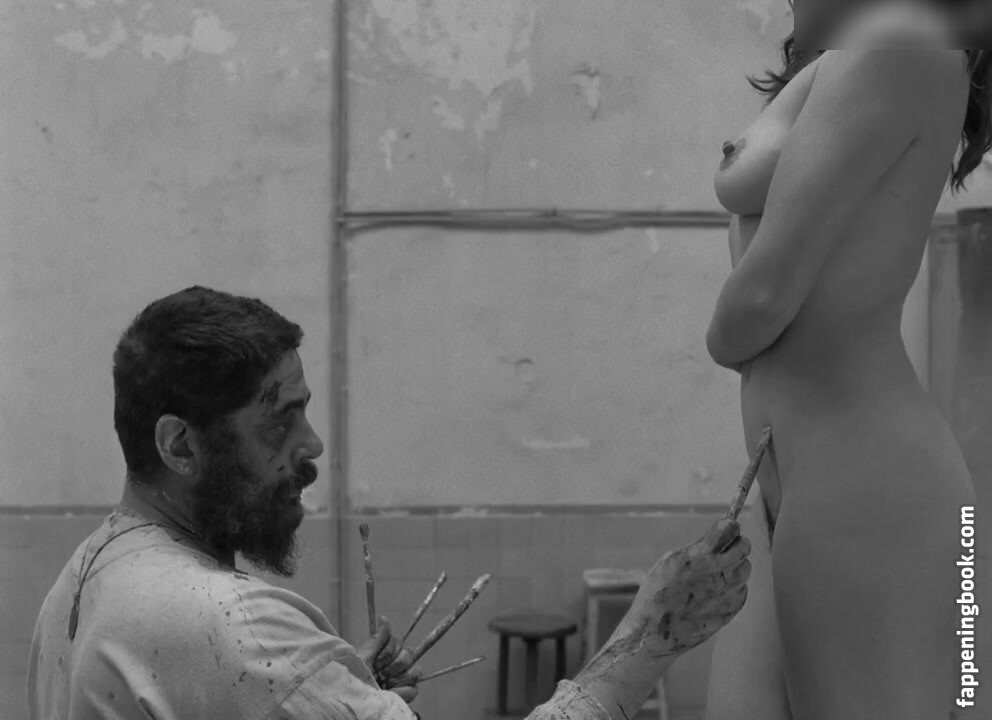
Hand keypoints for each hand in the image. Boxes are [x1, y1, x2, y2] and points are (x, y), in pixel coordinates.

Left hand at [354, 618, 423, 704]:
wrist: (352, 700)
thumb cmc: (353, 678)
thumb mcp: (362, 657)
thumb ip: (377, 640)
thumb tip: (384, 618)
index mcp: (384, 654)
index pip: (399, 642)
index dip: (389, 652)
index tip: (376, 662)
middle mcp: (394, 665)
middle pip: (410, 654)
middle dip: (394, 665)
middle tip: (380, 674)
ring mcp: (401, 681)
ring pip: (416, 671)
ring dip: (398, 678)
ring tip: (384, 685)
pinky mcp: (404, 695)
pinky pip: (413, 689)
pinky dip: (401, 691)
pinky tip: (389, 693)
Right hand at [619, 517, 750, 655]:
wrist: (654, 632)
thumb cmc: (657, 592)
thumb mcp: (671, 560)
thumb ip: (699, 548)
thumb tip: (722, 535)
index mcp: (698, 557)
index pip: (730, 529)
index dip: (730, 526)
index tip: (727, 527)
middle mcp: (716, 575)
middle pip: (744, 547)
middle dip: (738, 543)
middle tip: (728, 546)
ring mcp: (725, 594)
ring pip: (746, 569)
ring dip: (737, 565)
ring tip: (720, 570)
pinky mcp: (730, 611)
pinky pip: (742, 590)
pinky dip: (735, 586)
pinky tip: (718, 589)